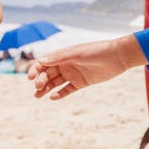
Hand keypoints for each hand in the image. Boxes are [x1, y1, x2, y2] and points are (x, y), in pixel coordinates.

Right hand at [28, 34, 144, 99]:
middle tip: (38, 87)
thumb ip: (60, 57)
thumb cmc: (97, 51)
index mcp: (63, 55)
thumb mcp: (77, 53)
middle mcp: (66, 64)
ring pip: (55, 83)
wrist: (117, 57)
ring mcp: (73, 74)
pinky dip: (60, 94)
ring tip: (37, 96)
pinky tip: (53, 97)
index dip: (35, 69)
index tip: (30, 77)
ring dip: (46, 88)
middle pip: (48, 73)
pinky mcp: (81, 82)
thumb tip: (41, 61)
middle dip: (40, 80)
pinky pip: (67, 89)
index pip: (44, 63)